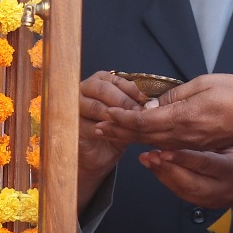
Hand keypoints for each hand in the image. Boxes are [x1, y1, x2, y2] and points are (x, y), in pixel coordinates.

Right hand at [77, 71, 146, 208]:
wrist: (99, 152)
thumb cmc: (118, 127)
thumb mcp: (131, 112)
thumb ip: (139, 101)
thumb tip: (160, 96)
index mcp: (103, 79)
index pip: (120, 80)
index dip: (136, 90)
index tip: (150, 100)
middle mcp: (86, 87)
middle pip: (105, 90)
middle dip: (125, 102)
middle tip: (140, 113)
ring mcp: (75, 105)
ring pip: (95, 106)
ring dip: (115, 116)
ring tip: (132, 124)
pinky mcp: (72, 124)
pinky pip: (88, 125)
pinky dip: (104, 130)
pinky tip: (117, 135)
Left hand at [95, 73, 232, 151]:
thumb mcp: (204, 84)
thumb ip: (175, 96)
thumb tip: (152, 106)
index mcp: (183, 118)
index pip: (143, 122)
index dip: (122, 119)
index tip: (105, 114)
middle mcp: (184, 136)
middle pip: (143, 137)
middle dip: (118, 132)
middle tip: (97, 128)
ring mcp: (192, 144)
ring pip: (153, 143)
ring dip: (129, 138)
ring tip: (111, 134)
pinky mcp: (198, 146)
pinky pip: (168, 145)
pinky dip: (148, 141)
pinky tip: (140, 139)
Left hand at [138, 146, 232, 228]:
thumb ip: (212, 137)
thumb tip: (182, 124)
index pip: (206, 164)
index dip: (183, 158)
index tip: (164, 150)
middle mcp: (222, 188)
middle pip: (190, 182)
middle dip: (167, 168)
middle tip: (150, 154)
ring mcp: (211, 200)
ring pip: (182, 190)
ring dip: (162, 174)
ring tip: (147, 159)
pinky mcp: (201, 204)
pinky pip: (180, 193)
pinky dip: (164, 179)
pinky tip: (153, 167)